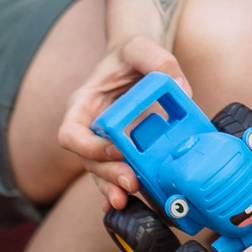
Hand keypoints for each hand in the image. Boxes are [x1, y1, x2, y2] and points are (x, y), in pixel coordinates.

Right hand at [57, 34, 188, 207]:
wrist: (137, 62)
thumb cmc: (131, 54)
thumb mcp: (140, 46)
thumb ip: (158, 60)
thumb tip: (181, 89)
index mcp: (83, 105)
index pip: (71, 134)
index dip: (88, 147)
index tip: (113, 148)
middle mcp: (89, 128)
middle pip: (88, 161)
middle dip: (107, 175)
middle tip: (129, 182)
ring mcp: (104, 143)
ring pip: (102, 174)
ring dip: (113, 188)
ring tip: (127, 198)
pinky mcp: (122, 151)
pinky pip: (118, 175)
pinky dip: (122, 191)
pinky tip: (129, 205)